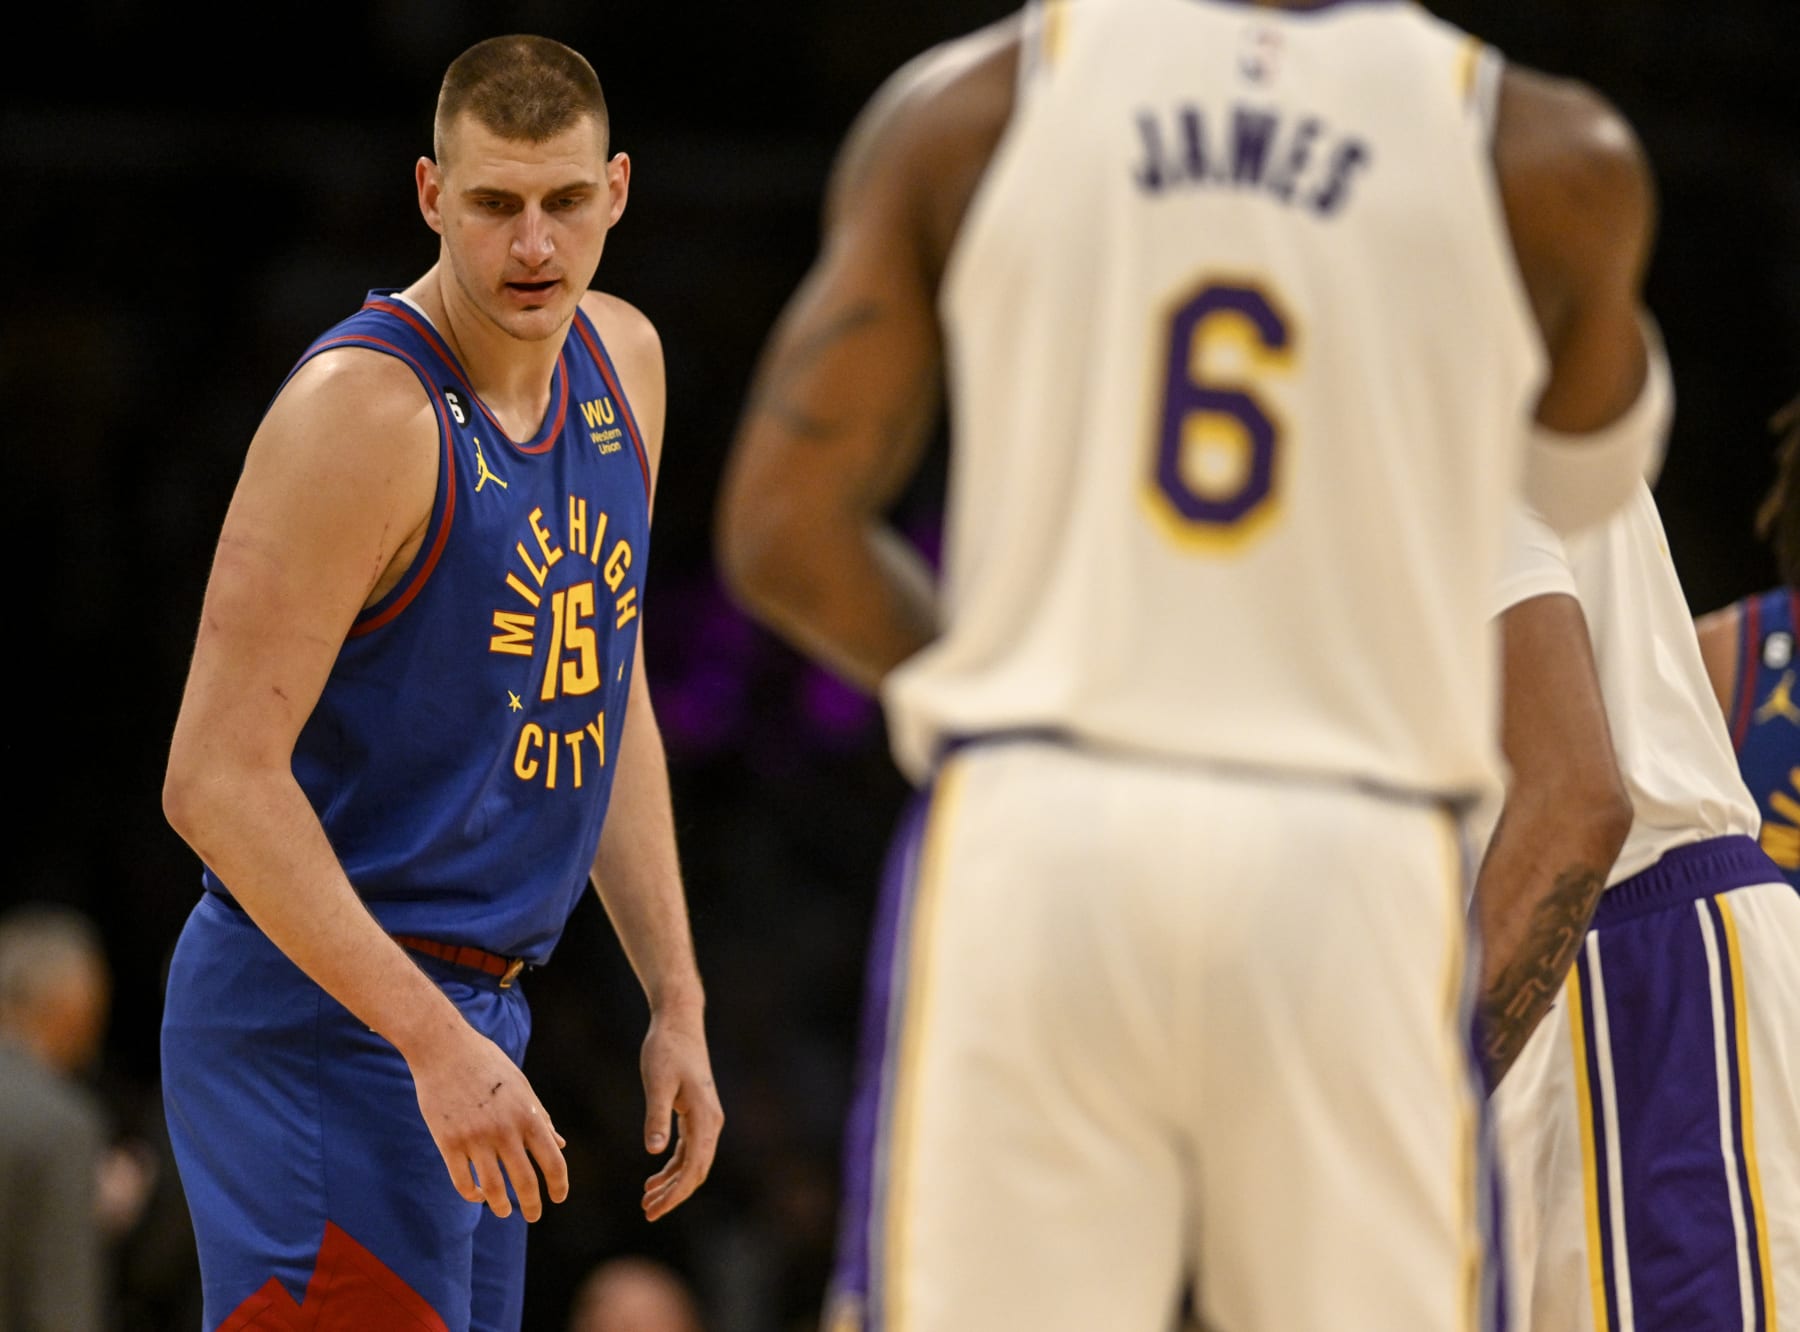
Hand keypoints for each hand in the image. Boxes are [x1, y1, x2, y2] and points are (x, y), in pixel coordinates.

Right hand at [405, 1020, 568, 1221]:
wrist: (443, 1048)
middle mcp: (504, 1130)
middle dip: (532, 1205)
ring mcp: (475, 1138)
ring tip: (505, 1210)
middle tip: (533, 1216)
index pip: (552, 1161)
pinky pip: (462, 1181)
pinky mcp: (448, 1142)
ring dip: (502, 1206)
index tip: (558, 1197)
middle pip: (525, 1181)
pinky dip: (473, 1195)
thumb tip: (559, 1145)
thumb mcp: (520, 1086)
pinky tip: (479, 1195)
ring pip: (493, 1189)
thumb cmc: (487, 1064)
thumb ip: (539, 1117)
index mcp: (527, 1114)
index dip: (559, 1185)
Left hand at [638, 1005, 722, 1220]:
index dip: (674, 1193)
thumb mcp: (657, 1082)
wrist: (679, 1023)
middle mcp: (712, 1122)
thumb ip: (657, 1117)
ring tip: (647, 1200)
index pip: (693, 1168)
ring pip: (694, 1163)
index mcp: (705, 1118)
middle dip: (674, 1195)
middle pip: (697, 1171)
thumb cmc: (667, 1050)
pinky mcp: (698, 1114)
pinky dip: (673, 1167)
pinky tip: (654, 1177)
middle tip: (648, 1212)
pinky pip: (689, 1150)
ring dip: (673, 1184)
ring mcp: (707, 1119)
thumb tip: (654, 1152)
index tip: (653, 1208)